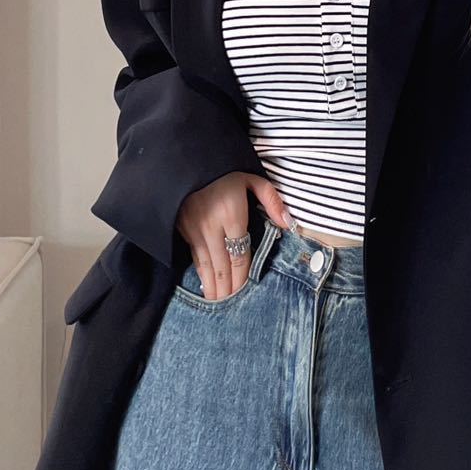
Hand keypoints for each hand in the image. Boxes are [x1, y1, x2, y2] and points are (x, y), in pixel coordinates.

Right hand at [177, 172, 291, 300]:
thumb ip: (271, 201)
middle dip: (227, 288)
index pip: (240, 253)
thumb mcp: (252, 178)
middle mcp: (211, 225)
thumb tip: (289, 224)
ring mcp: (193, 229)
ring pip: (205, 264)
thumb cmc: (225, 170)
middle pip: (222, 264)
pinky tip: (204, 285)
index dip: (242, 276)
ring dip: (212, 286)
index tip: (245, 292)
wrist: (187, 158)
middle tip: (230, 311)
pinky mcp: (182, 229)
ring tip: (217, 305)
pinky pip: (194, 257)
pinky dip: (200, 273)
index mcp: (232, 214)